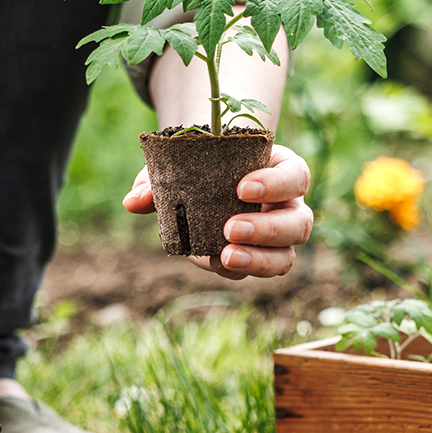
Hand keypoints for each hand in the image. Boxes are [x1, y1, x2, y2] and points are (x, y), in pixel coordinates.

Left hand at [123, 144, 312, 278]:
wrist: (205, 178)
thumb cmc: (202, 163)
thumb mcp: (181, 161)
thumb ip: (158, 179)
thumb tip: (133, 201)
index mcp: (282, 170)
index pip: (296, 176)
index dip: (276, 184)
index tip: (242, 188)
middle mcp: (289, 206)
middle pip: (298, 223)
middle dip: (267, 230)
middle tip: (229, 228)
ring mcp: (278, 237)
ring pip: (286, 256)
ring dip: (258, 260)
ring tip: (224, 256)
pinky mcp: (261, 259)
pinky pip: (259, 271)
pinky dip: (236, 270)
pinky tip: (212, 261)